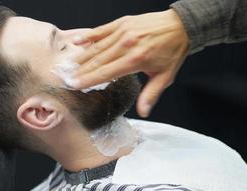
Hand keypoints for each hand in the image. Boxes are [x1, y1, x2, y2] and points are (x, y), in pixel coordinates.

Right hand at [71, 9, 188, 116]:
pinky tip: (77, 42)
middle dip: (80, 71)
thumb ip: (151, 94)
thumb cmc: (172, 51)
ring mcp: (122, 32)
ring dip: (82, 57)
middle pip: (97, 61)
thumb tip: (143, 112)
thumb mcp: (165, 76)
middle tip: (66, 78)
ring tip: (69, 65)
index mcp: (135, 60)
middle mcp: (126, 45)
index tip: (74, 85)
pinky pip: (101, 30)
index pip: (105, 73)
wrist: (180, 26)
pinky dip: (88, 37)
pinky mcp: (122, 23)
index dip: (88, 80)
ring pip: (96, 47)